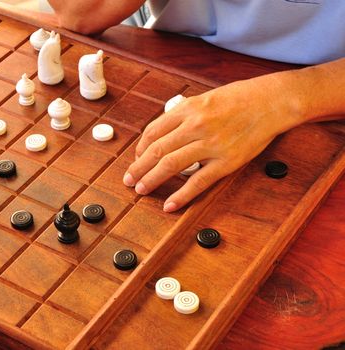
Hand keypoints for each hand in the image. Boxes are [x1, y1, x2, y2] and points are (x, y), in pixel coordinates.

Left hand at [123, 73, 304, 211]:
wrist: (272, 102)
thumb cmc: (239, 98)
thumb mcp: (205, 98)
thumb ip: (183, 114)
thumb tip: (163, 132)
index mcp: (188, 109)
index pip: (153, 132)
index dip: (140, 148)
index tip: (137, 159)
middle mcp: (195, 126)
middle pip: (156, 150)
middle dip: (138, 167)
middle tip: (128, 179)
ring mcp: (210, 145)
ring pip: (171, 165)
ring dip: (151, 180)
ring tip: (141, 190)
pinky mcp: (226, 162)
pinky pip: (198, 182)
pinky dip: (181, 195)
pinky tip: (170, 204)